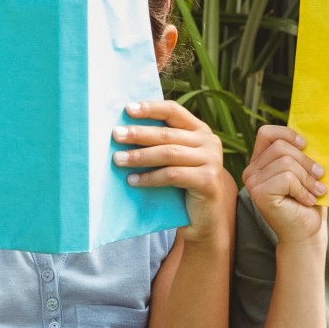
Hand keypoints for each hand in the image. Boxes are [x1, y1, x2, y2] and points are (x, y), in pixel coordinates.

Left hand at [113, 101, 236, 244]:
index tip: (128, 110)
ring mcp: (212, 160)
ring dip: (140, 156)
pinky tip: (132, 180)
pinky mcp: (208, 180)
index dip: (151, 108)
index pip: (174, 111)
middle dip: (139, 134)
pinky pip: (172, 175)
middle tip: (115, 135)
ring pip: (169, 153)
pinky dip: (150, 177)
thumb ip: (161, 144)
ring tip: (118, 159)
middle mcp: (210, 142)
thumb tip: (124, 132)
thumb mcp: (174, 160)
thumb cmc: (183, 187)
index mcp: (200, 131)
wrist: (204, 219)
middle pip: (168, 134)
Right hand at [242, 125, 326, 245]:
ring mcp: (252, 182)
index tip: (305, 145)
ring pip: (285, 162)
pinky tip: (306, 201)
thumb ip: (301, 153)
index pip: (266, 133)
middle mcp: (251, 171)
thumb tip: (312, 135)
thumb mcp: (305, 171)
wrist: (307, 232)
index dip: (287, 134)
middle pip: (281, 146)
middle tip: (320, 178)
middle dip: (306, 162)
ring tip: (315, 192)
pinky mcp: (259, 194)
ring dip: (307, 179)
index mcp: (260, 162)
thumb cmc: (308, 201)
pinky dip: (302, 189)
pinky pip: (286, 178)